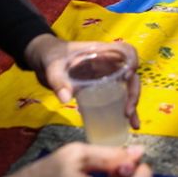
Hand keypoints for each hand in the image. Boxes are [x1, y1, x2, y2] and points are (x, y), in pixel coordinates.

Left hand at [24, 36, 140, 129]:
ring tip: (133, 124)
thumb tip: (66, 98)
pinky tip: (126, 125)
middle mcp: (109, 64)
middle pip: (130, 75)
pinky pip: (116, 99)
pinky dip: (122, 112)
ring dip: (132, 106)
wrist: (45, 61)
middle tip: (126, 111)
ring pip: (127, 89)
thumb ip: (58, 80)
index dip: (132, 61)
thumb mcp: (53, 67)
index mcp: (101, 52)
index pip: (126, 51)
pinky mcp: (101, 89)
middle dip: (133, 93)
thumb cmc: (52, 57)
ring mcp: (107, 77)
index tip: (127, 76)